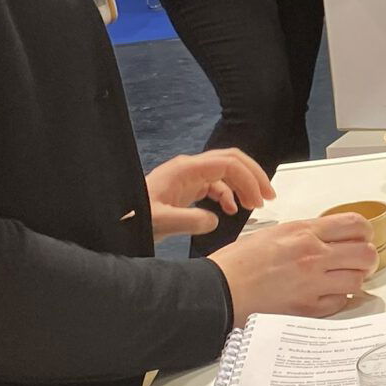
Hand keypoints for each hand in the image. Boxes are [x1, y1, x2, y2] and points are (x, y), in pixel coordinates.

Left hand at [146, 150, 275, 236]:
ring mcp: (189, 177)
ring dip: (243, 186)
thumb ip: (188, 220)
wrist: (116, 223)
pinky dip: (229, 196)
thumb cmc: (133, 220)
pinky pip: (216, 186)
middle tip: (269, 196)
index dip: (248, 179)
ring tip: (255, 205)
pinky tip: (231, 211)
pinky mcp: (186, 189)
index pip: (228, 164)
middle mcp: (191, 168)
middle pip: (232, 161)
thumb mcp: (159, 221)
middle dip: (253, 176)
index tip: (259, 201)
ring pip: (226, 173)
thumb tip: (216, 220)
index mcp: (187, 169)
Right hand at [209, 215, 377, 322]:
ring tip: (342, 280)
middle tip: (358, 262)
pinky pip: (340, 303)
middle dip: (366, 257)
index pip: (355, 224)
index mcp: (304, 231)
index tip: (362, 238)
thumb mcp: (273, 233)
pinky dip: (339, 299)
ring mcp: (312, 284)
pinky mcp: (308, 309)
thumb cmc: (238, 262)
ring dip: (354, 279)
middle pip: (365, 253)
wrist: (219, 291)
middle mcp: (313, 255)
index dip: (365, 232)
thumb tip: (327, 238)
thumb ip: (304, 234)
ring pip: (357, 280)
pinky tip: (327, 296)